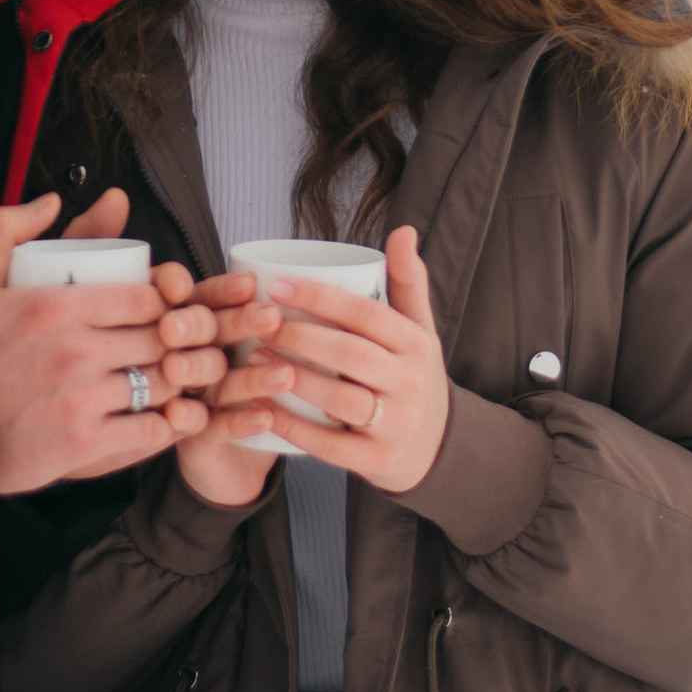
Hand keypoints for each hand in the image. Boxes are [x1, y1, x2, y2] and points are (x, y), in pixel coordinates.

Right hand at [0, 192, 229, 493]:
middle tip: (170, 347)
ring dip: (173, 381)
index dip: (162, 302)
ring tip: (168, 380)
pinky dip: (165, 425)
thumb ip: (7, 228)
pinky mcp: (83, 445)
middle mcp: (75, 350)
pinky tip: (161, 418)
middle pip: (160, 338)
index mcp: (56, 306)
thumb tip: (52, 201)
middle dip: (174, 340)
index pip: (146, 295)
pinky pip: (149, 431)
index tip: (156, 312)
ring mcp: (82, 400)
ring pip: (161, 383)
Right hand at [170, 267, 286, 512]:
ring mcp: (185, 400)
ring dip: (249, 378)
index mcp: (198, 328)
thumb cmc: (254, 395)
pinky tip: (267, 418)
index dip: (223, 290)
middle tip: (269, 318)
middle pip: (202, 336)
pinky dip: (241, 421)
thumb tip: (342, 288)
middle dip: (234, 324)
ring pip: (213, 383)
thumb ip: (287, 324)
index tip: (252, 282)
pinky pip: (214, 427)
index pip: (203, 299)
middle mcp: (184, 358)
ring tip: (286, 375)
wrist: (232, 464)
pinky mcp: (192, 440)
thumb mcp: (267, 354)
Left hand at [228, 226, 449, 498]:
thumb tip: (403, 230)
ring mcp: (395, 425)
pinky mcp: (377, 461)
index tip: (277, 285)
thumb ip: (408, 282)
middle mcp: (410, 383)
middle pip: (349, 353)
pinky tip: (264, 409)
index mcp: (416, 344)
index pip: (366, 314)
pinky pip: (330, 444)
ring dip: (292, 377)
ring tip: (254, 357)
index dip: (320, 298)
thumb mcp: (420, 331)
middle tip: (258, 321)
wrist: (438, 450)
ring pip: (338, 398)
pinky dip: (294, 428)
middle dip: (299, 335)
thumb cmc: (414, 377)